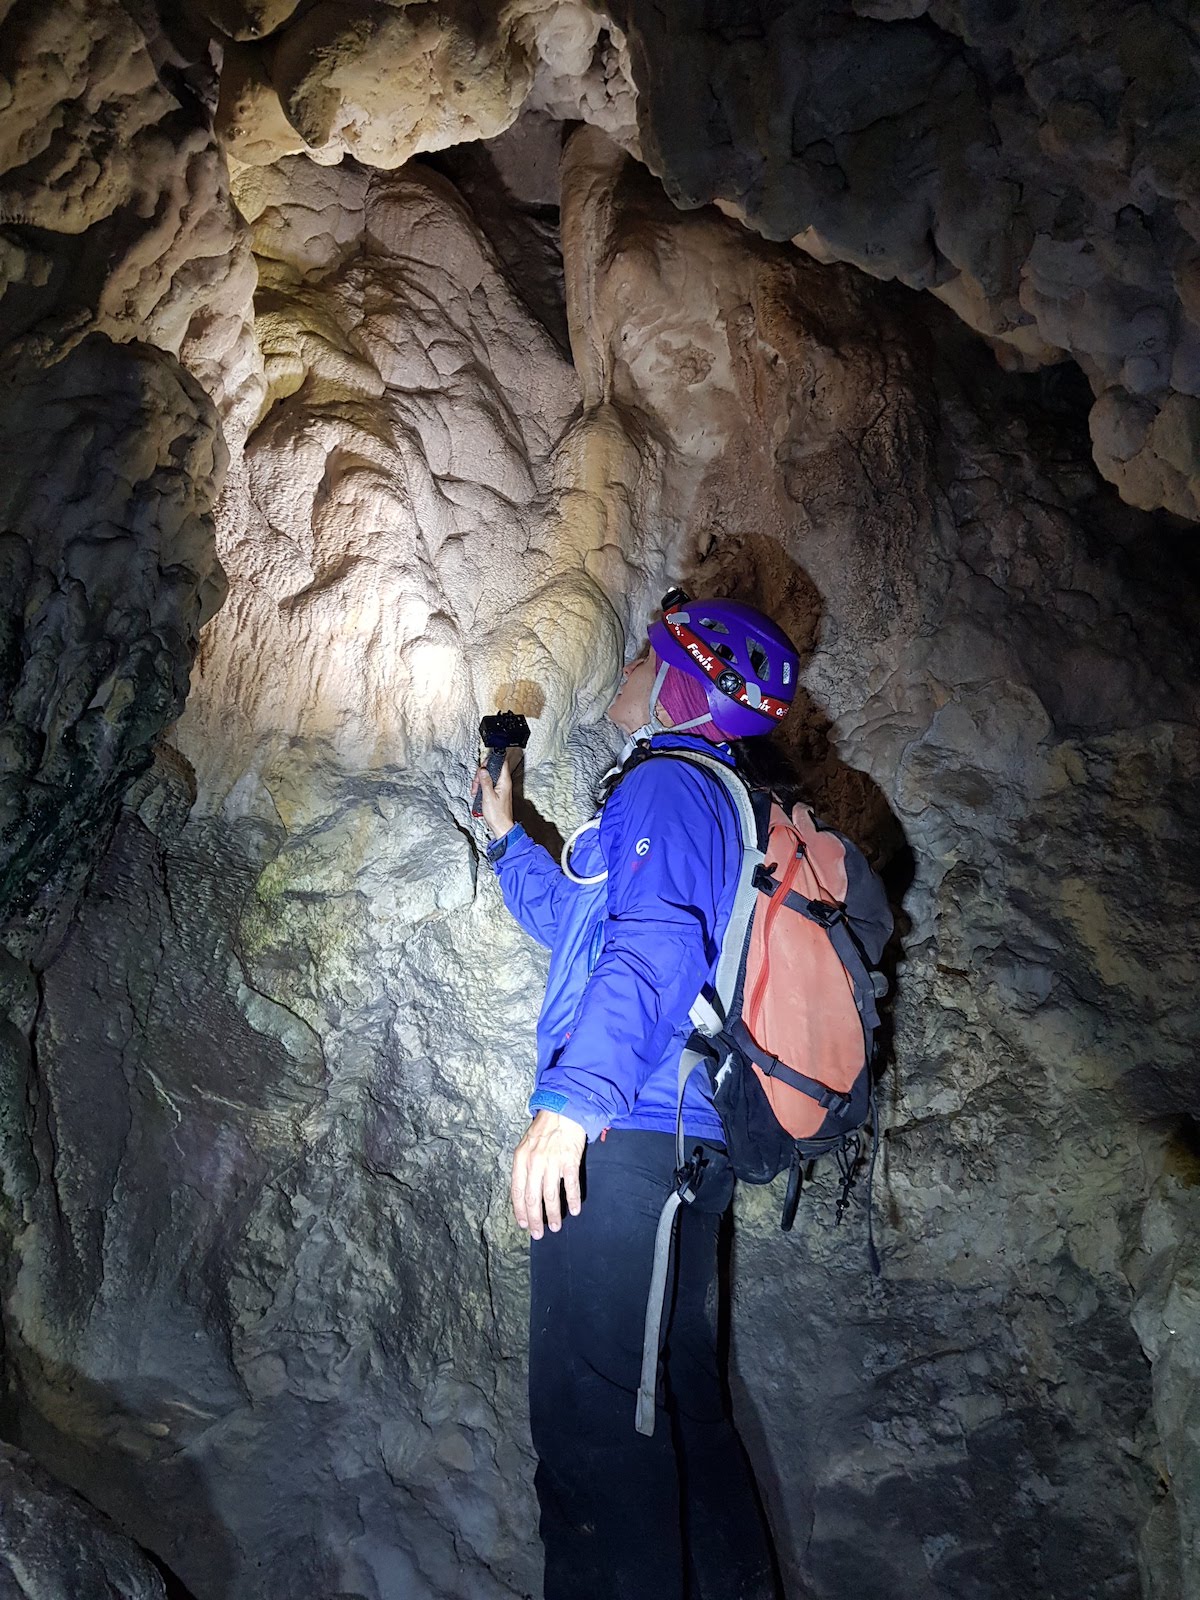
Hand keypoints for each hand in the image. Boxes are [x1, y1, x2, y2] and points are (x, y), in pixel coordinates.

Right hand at [473, 756, 513, 838]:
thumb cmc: (497, 814)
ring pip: (488, 777)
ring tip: (476, 791)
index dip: (491, 761)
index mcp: (504, 782)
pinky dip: (481, 788)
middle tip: (477, 783)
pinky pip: (488, 785)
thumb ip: (485, 782)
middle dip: (481, 774)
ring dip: (480, 782)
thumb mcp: (488, 796)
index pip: (501, 763)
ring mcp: (501, 788)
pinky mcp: (497, 793)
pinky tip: (478, 794)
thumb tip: (482, 770)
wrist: (501, 826)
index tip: (483, 765)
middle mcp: (504, 783)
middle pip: (492, 770)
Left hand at [511, 1110, 586, 1239]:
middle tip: (538, 1233)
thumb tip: (524, 1191)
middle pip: (532, 1198)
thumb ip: (524, 1166)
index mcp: (521, 1159)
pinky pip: (570, 1185)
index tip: (524, 1224)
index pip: (517, 1191)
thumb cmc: (544, 1129)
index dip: (520, 1210)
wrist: (563, 1110)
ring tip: (555, 1226)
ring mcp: (552, 1161)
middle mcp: (534, 1162)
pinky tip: (575, 1209)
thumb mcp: (526, 1145)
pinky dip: (572, 1199)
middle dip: (535, 1219)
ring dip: (553, 1214)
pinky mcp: (569, 1160)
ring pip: (551, 1195)